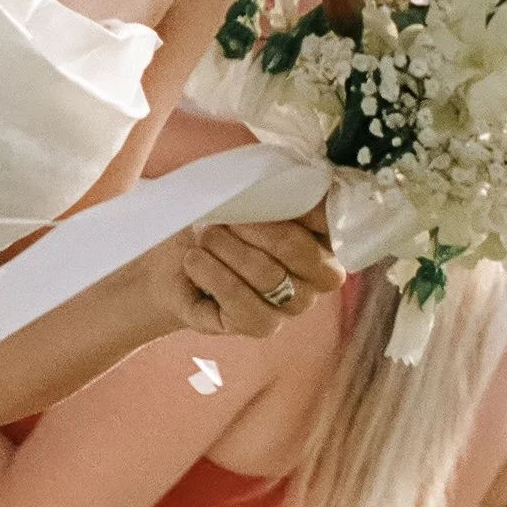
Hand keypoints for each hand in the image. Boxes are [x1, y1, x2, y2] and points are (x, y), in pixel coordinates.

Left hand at [138, 206, 342, 344]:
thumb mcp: (247, 200)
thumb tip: (277, 181)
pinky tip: (194, 261)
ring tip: (205, 238)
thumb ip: (272, 193)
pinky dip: (213, 276)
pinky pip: (243, 304)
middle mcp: (320, 276)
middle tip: (222, 219)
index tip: (261, 192)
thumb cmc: (222, 223)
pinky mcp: (261, 326)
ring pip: (268, 276)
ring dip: (227, 249)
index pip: (327, 219)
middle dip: (252, 228)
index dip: (296, 203)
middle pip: (297, 249)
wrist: (179, 260)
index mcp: (327, 237)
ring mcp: (294, 305)